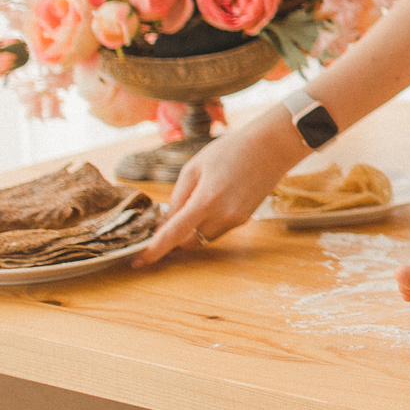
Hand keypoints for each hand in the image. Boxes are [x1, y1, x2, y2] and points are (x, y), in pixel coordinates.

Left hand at [135, 109, 302, 266]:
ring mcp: (236, 220)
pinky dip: (208, 223)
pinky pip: (218, 230)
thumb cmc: (230, 150)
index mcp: (206, 200)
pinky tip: (212, 200)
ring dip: (192, 229)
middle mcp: (223, 216)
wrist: (271, 147)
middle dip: (175, 237)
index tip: (138, 262)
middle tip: (167, 219)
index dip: (154, 250)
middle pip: (188, 242)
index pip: (173, 234)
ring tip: (194, 202)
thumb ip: (178, 197)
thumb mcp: (194, 167)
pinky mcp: (244, 219)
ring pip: (203, 238)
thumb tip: (166, 222)